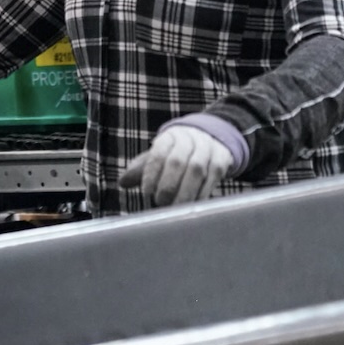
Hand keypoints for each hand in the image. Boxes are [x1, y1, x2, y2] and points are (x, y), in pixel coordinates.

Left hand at [121, 124, 237, 208]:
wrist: (211, 138)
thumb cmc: (178, 152)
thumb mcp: (159, 155)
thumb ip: (141, 169)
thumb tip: (122, 182)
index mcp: (170, 136)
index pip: (158, 152)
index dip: (151, 173)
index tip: (146, 191)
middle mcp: (189, 138)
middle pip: (177, 161)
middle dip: (167, 185)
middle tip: (160, 202)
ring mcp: (207, 148)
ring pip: (196, 171)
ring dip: (184, 193)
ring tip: (174, 208)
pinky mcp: (221, 160)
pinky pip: (211, 179)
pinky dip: (200, 195)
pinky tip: (191, 205)